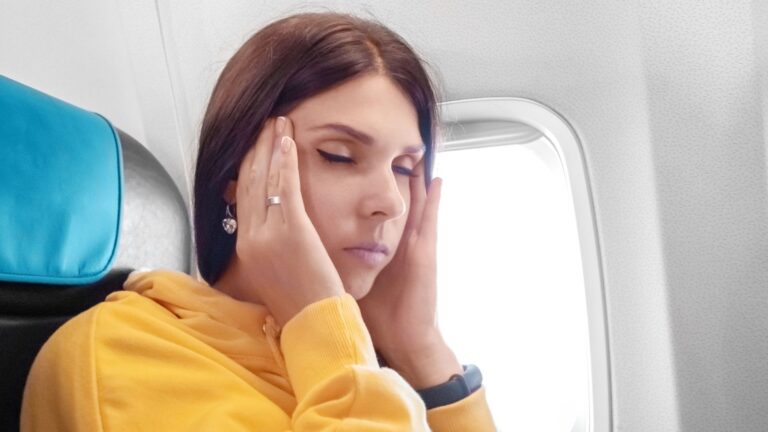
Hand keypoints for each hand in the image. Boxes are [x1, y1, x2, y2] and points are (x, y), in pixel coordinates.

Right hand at [233, 116, 343, 325]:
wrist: (315, 322)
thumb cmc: (303, 300)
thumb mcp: (275, 272)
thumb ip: (269, 245)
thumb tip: (269, 225)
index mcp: (245, 247)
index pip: (242, 196)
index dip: (247, 166)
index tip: (254, 144)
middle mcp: (250, 238)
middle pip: (247, 181)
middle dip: (256, 147)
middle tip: (264, 122)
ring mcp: (267, 234)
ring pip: (263, 179)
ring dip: (270, 145)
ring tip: (277, 120)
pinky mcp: (291, 231)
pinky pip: (283, 187)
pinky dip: (284, 161)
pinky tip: (287, 140)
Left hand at [358, 164, 461, 387]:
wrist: (403, 339)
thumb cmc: (377, 313)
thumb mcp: (353, 279)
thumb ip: (337, 262)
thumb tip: (305, 252)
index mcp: (380, 245)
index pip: (369, 206)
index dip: (360, 183)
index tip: (345, 159)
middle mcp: (399, 239)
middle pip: (392, 196)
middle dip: (386, 170)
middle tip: (380, 144)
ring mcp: (415, 244)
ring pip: (415, 201)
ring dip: (414, 176)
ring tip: (413, 149)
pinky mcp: (426, 253)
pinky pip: (432, 220)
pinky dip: (434, 199)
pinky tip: (436, 178)